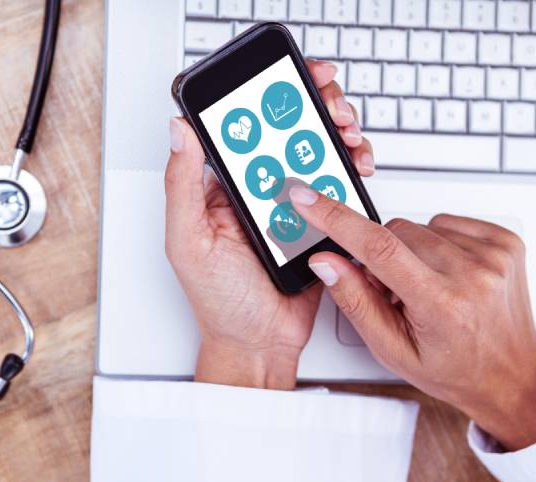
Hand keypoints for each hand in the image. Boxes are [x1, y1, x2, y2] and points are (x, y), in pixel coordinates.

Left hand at [165, 60, 373, 389]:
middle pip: (287, 133)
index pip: (243, 129)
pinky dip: (351, 170)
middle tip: (332, 107)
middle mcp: (256, 192)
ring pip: (316, 155)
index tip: (290, 80)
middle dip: (314, 108)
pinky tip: (356, 166)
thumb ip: (182, 187)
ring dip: (337, 134)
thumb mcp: (188, 242)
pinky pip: (336, 188)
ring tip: (348, 134)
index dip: (267, 97)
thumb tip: (180, 131)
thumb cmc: (219, 303)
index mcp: (222, 189)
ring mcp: (289, 207)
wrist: (259, 346)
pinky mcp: (317, 224)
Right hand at [287, 187, 535, 449]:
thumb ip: (355, 301)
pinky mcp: (505, 240)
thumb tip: (326, 261)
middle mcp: (473, 274)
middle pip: (395, 232)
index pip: (377, 248)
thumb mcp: (391, 349)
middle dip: (383, 255)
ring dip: (411, 250)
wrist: (512, 374)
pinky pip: (447, 222)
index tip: (309, 198)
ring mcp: (493, 255)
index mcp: (442, 305)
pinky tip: (446, 272)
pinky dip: (437, 242)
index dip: (336, 219)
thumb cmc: (455, 368)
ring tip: (427, 286)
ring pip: (419, 225)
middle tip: (397, 292)